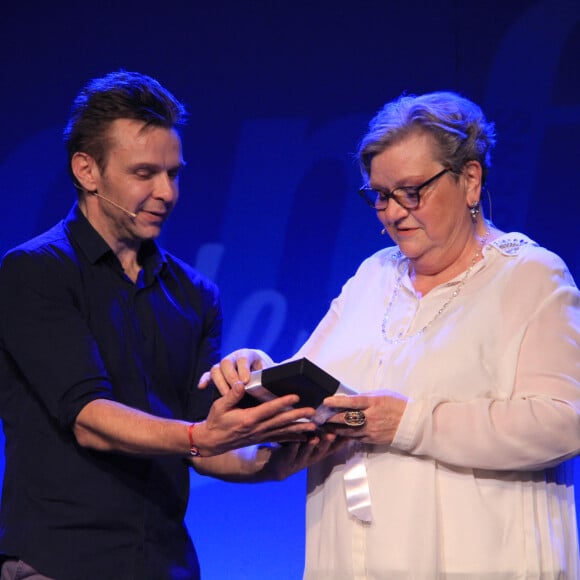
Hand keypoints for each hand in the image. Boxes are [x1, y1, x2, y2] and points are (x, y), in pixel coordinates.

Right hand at [194, 379, 316, 455]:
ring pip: (284, 431)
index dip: (282, 402)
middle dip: (298, 416)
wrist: (212, 441)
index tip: (295, 396)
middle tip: (312, 412)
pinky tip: (304, 438)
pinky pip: (280, 439)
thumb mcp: (219, 406)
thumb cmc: (216, 421)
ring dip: (300, 428)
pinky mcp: (262, 439)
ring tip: (314, 426)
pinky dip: (293, 439)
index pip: (268, 409)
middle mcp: (257, 428)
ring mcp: (261, 435)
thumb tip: (241, 383)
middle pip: (281, 421)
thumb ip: (231, 395)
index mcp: (248, 419)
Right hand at [198, 348, 273, 395]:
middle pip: (226, 362)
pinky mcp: (217, 373)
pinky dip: (205, 380)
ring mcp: (224, 365)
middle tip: (235, 390)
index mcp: (248, 354)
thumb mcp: (268, 372)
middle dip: (230, 376)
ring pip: (216, 368)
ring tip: (226, 395)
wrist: (258, 371)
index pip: (243, 359)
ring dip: (219, 382)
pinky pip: (208, 374)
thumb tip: (271, 381)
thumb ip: (267, 375)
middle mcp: (234, 357)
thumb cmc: (266, 373)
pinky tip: (202, 387)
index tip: (246, 382)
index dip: (243, 370)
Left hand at [261, 432, 348, 480]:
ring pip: (306, 454)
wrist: (273, 467)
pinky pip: (290, 454)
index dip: (340, 443)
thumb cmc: (293, 450)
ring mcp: (298, 462)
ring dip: (311, 446)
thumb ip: (317, 434)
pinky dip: (293, 448)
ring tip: (315, 438)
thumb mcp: (307, 443)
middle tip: (333, 434)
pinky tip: (295, 442)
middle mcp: (309, 459)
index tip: (348, 434)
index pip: (331, 449)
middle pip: (320, 452)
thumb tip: (329, 418)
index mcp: (316, 454)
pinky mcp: (286, 462)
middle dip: (327, 443)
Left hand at [322, 390, 407, 444]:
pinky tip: (335, 434)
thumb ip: (365, 397)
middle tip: (318, 416)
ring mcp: (371, 430)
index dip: (338, 402)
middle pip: (347, 418)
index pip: (352, 402)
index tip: (325, 401)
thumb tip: (349, 399)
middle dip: (331, 417)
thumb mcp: (382, 395)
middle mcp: (371, 417)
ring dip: (334, 428)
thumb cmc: (397, 405)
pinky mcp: (372, 439)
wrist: (412, 423)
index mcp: (374, 403)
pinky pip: (354, 438)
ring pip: (348, 430)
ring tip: (322, 426)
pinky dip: (344, 436)